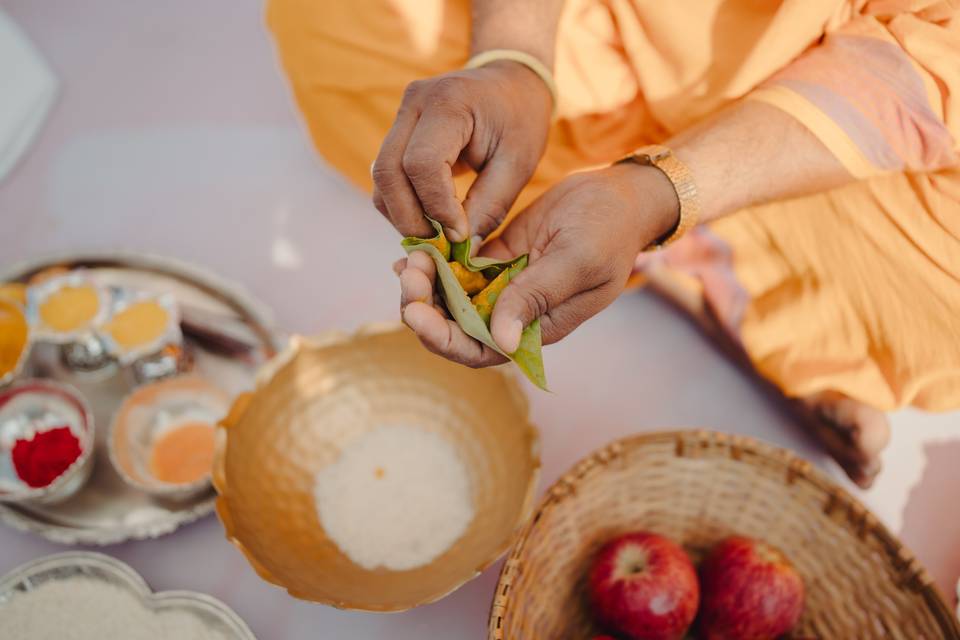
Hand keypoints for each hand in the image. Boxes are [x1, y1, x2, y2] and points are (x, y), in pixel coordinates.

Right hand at [372, 61, 551, 242]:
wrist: (511, 83)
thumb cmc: (520, 120)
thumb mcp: (517, 164)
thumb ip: (489, 206)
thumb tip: (461, 250)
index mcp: (449, 102)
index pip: (421, 164)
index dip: (435, 207)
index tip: (459, 234)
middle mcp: (414, 103)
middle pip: (388, 172)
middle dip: (410, 218)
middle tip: (439, 246)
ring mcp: (401, 114)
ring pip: (380, 178)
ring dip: (402, 214)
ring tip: (436, 235)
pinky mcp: (398, 130)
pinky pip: (386, 176)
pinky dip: (402, 204)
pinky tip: (429, 219)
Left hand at [398, 163, 679, 366]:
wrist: (623, 195)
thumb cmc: (610, 229)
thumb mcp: (576, 260)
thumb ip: (536, 297)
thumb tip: (500, 340)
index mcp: (538, 326)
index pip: (480, 350)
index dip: (443, 339)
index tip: (416, 312)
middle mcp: (517, 313)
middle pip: (458, 329)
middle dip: (426, 309)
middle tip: (409, 275)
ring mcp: (507, 286)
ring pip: (454, 300)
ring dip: (428, 286)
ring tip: (411, 261)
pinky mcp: (501, 259)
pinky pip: (461, 271)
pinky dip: (439, 264)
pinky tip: (419, 250)